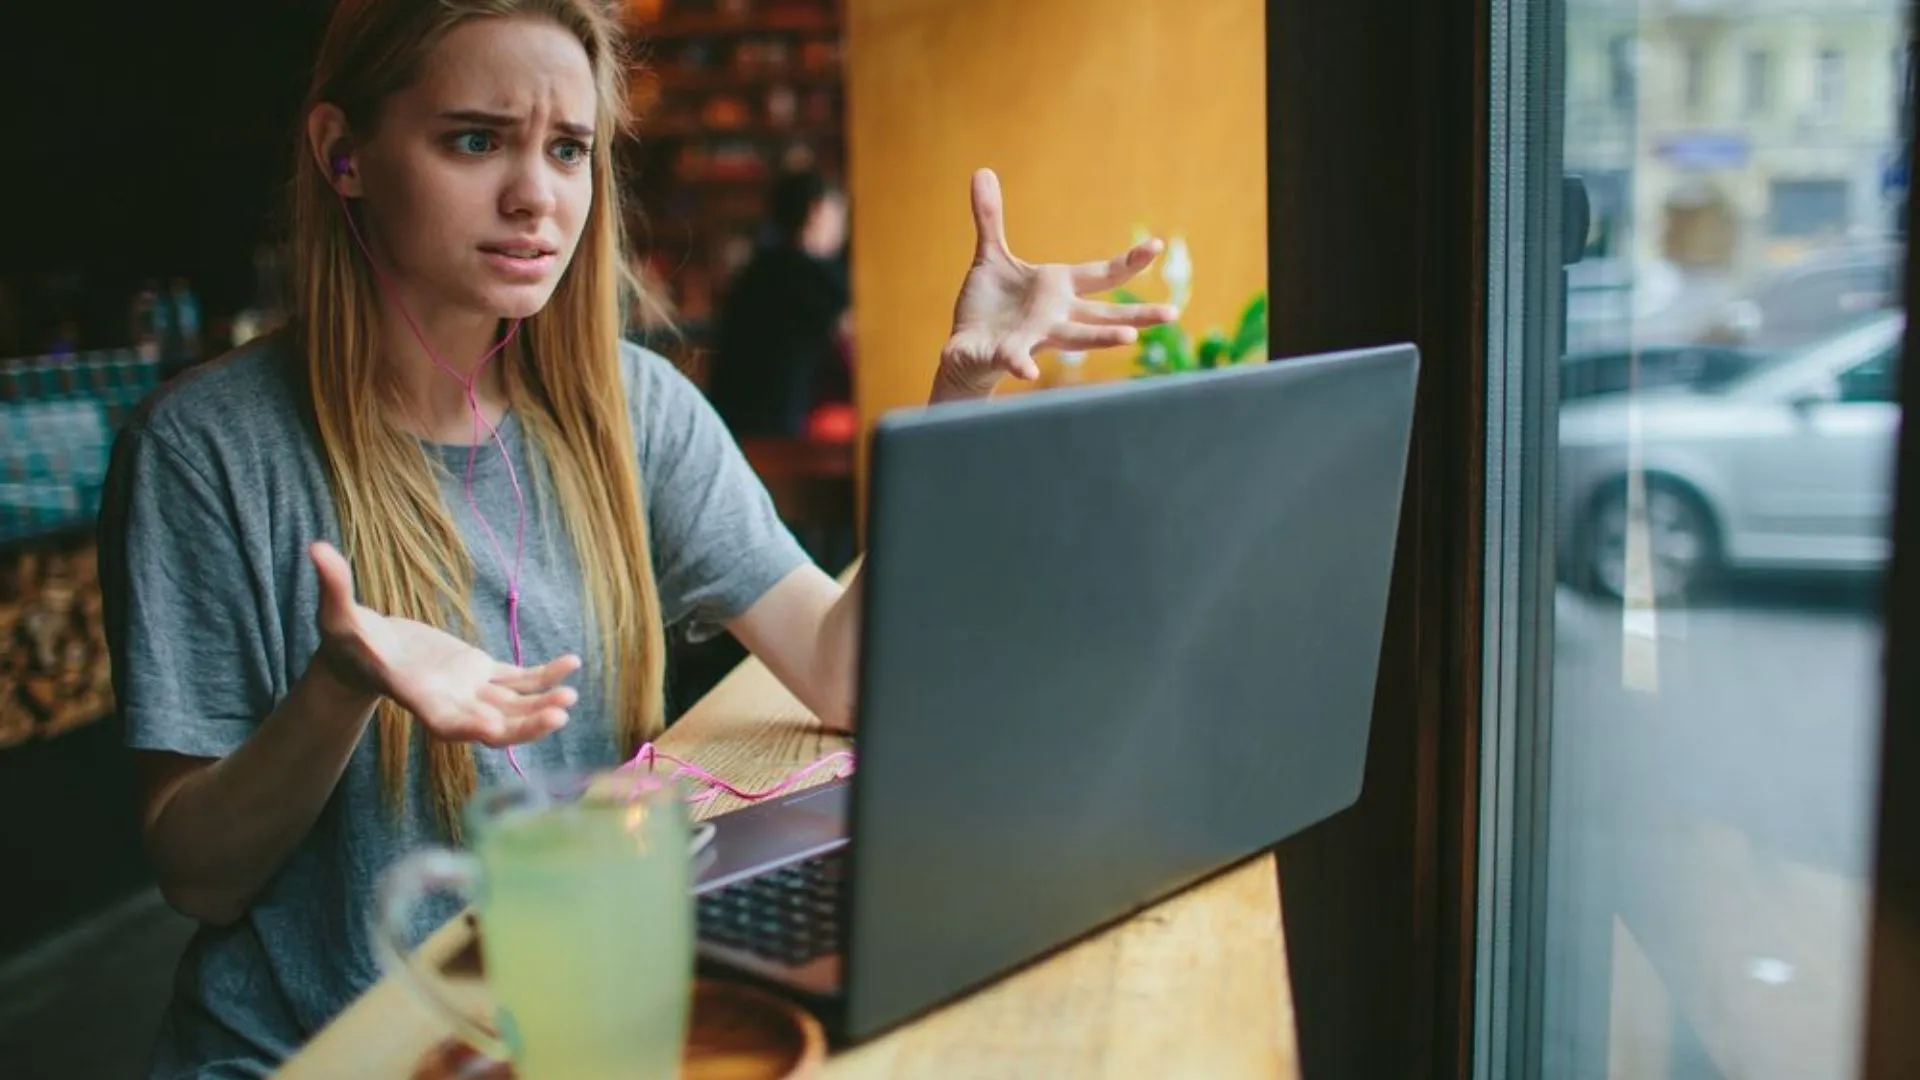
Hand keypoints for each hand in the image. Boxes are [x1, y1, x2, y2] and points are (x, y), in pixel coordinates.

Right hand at [308, 542, 579, 747]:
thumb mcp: (336, 614)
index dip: (466, 725)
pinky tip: (571, 664)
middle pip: (489, 723)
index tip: (491, 729)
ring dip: (541, 703)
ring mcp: (467, 690)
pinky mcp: (479, 674)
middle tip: (558, 717)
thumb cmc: (346, 638)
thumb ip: (334, 586)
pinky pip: (517, 680)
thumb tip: (316, 548)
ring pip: (510, 706)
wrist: (363, 652)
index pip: (443, 720)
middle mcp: (446, 700)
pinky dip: (543, 676)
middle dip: (523, 725)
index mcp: (415, 695)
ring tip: (571, 696)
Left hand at [933, 168, 1179, 402]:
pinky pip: (1017, 360)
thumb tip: (983, 170)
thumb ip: (990, 217)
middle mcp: (1057, 314)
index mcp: (1058, 287)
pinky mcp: (1008, 353)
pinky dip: (1023, 366)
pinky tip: (1029, 374)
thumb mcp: (991, 256)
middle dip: (1138, 314)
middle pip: (1104, 315)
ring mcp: (1036, 335)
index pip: (1102, 274)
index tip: (1157, 245)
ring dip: (1102, 338)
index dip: (1130, 262)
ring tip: (1129, 337)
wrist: (967, 346)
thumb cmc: (988, 305)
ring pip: (1075, 338)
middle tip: (1173, 314)